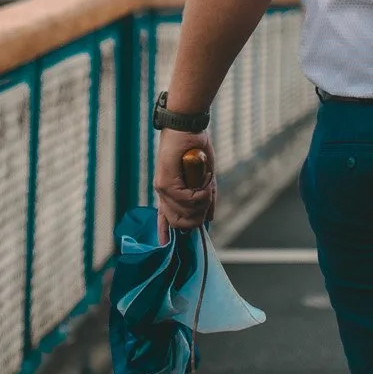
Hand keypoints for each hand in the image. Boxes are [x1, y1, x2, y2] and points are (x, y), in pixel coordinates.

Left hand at [153, 128, 216, 244]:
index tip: (167, 244)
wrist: (187, 129)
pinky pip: (186, 200)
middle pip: (179, 223)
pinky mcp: (166, 182)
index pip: (164, 219)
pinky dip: (200, 196)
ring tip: (207, 189)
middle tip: (206, 208)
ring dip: (202, 205)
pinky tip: (204, 188)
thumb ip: (205, 197)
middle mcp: (163, 193)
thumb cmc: (196, 150)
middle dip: (197, 220)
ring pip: (185, 212)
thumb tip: (209, 219)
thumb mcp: (203, 178)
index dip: (166, 233)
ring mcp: (163, 189)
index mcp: (169, 192)